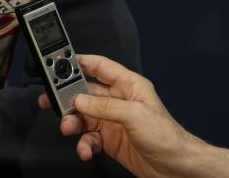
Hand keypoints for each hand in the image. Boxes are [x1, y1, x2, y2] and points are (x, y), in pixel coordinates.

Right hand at [38, 55, 228, 177]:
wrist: (178, 168)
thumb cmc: (167, 136)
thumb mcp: (135, 115)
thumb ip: (105, 106)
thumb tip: (80, 100)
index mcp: (128, 86)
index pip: (101, 67)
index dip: (81, 62)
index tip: (60, 61)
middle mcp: (119, 101)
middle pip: (86, 93)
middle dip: (67, 97)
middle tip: (50, 99)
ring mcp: (113, 121)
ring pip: (84, 116)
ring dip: (73, 122)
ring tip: (68, 128)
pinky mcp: (111, 140)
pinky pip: (90, 138)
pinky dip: (84, 144)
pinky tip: (85, 150)